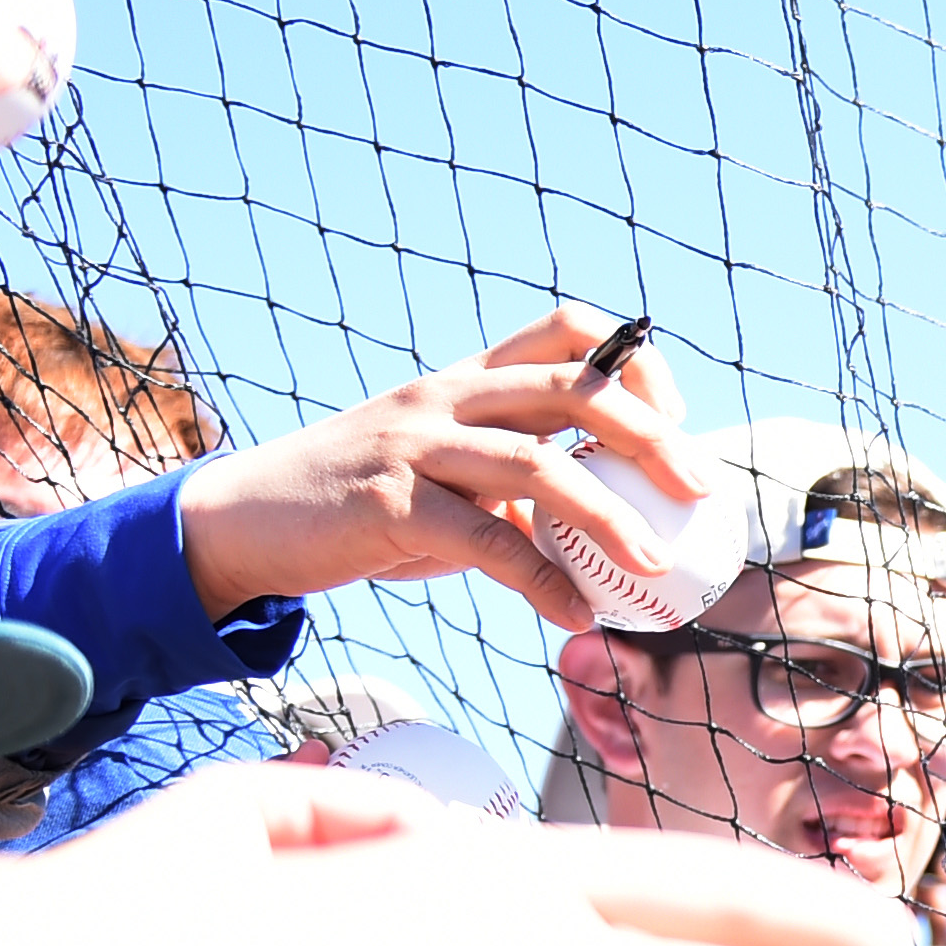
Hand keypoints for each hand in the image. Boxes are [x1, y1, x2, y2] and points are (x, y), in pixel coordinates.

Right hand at [171, 300, 715, 621]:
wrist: (243, 520)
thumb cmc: (357, 502)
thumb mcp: (440, 473)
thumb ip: (512, 484)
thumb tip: (599, 523)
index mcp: (466, 379)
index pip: (565, 332)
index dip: (633, 363)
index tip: (675, 417)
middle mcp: (446, 397)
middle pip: (572, 390)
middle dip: (651, 435)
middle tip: (702, 487)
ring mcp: (416, 445)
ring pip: (536, 462)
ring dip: (610, 516)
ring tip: (656, 563)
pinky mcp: (389, 503)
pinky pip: (485, 541)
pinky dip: (541, 582)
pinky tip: (575, 613)